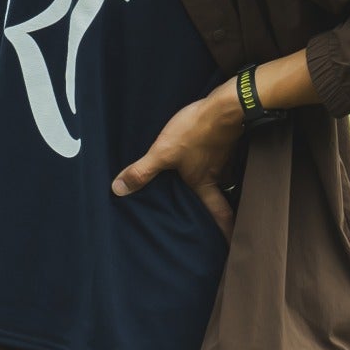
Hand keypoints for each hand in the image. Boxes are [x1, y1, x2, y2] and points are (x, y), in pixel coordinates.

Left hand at [112, 80, 245, 240]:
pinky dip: (214, 160)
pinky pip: (220, 157)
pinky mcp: (225, 141)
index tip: (230, 243)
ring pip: (222, 176)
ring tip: (205, 184)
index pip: (220, 214)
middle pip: (222, 197)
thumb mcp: (163, 153)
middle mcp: (218, 174)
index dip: (225, 230)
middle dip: (223, 208)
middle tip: (220, 219)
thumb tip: (118, 190)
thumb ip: (142, 172)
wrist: (224, 106)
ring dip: (216, 182)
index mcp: (204, 183)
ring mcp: (224, 157)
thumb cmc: (195, 132)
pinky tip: (204, 154)